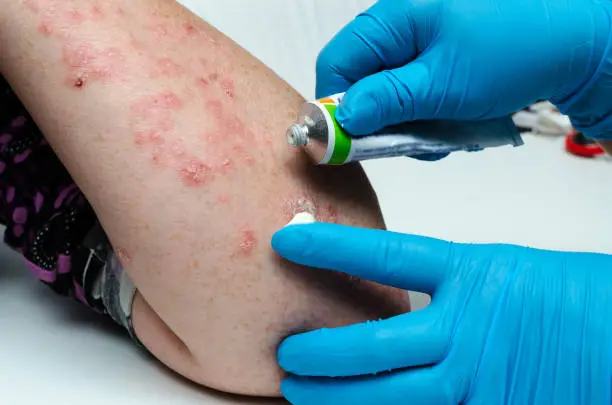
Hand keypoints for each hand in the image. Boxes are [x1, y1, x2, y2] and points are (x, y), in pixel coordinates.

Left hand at [273, 223, 611, 403]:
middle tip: (286, 353)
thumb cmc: (580, 296)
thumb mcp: (510, 270)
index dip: (332, 250)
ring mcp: (478, 381)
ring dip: (337, 399)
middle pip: (372, 345)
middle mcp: (467, 330)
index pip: (386, 257)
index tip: (288, 241)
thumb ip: (455, 286)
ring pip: (389, 398)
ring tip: (299, 394)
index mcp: (473, 276)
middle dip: (319, 353)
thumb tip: (404, 300)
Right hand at [317, 0, 611, 139]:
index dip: (333, 106)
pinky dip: (425, 114)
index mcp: (393, 17)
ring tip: (437, 133)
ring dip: (404, 122)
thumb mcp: (442, 84)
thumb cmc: (517, 48)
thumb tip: (341, 117)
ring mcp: (422, 43)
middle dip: (375, 119)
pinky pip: (414, 92)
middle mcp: (401, 26)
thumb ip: (386, 101)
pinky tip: (448, 124)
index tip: (342, 143)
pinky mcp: (440, 59)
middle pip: (360, 80)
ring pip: (387, 92)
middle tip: (400, 142)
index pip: (337, 64)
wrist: (578, 42)